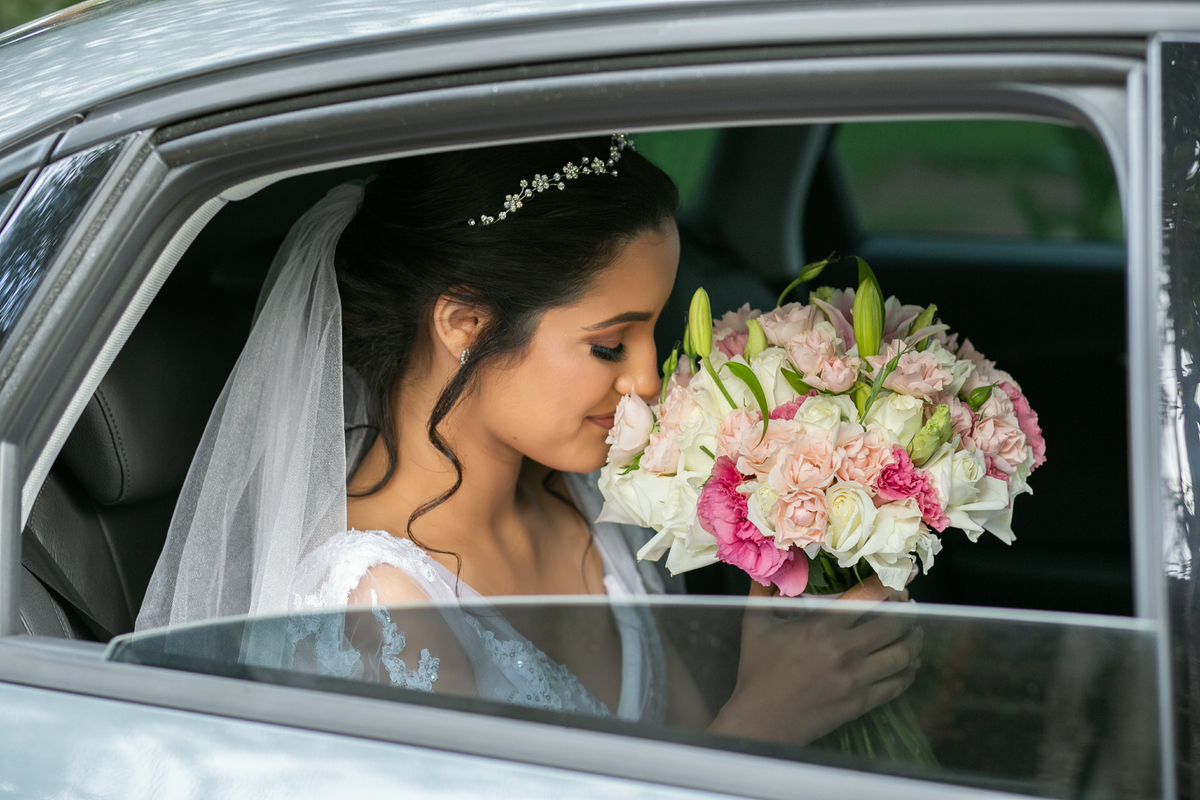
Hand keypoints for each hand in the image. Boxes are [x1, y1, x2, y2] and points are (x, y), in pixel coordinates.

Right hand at [709, 579, 921, 744]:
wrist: (761, 718)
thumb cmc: (756, 670)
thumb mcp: (755, 622)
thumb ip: (763, 588)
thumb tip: (768, 562)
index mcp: (822, 626)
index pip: (868, 597)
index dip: (889, 585)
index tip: (902, 579)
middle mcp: (844, 650)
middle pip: (893, 625)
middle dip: (908, 612)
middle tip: (910, 605)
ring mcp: (855, 679)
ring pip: (901, 655)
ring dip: (914, 641)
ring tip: (916, 632)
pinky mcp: (860, 703)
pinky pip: (896, 685)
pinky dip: (908, 672)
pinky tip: (910, 664)